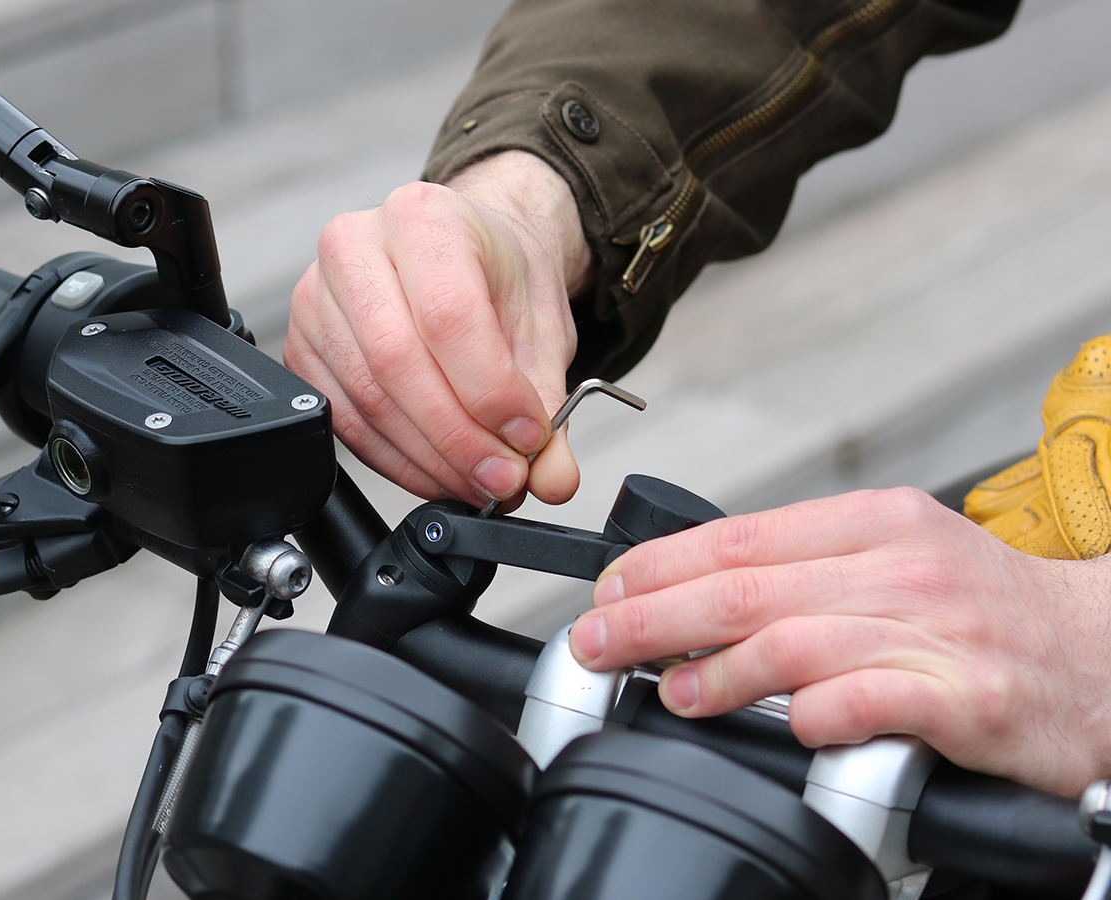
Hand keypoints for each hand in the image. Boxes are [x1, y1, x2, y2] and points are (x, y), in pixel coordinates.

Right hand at [284, 151, 591, 507]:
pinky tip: (439, 472)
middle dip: (458, 438)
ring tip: (480, 479)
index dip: (490, 391)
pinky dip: (396, 462)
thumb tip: (552, 477)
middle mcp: (354, 246)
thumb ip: (550, 402)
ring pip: (367, 400)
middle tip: (503, 478)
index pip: (448, 315)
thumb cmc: (496, 276)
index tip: (527, 439)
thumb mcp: (542, 326)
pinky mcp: (301, 349)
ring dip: (430, 459)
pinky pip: (344, 422)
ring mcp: (316, 298)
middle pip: (397, 362)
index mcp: (423, 217)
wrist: (466, 255)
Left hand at [569, 487, 1110, 795]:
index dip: (660, 567)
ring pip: (794, 642)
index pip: (739, 536)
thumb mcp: (893, 558)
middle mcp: (899, 565)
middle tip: (598, 643)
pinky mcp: (966, 696)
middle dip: (654, 617)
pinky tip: (784, 726)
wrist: (1100, 654)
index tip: (609, 592)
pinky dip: (814, 714)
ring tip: (670, 693)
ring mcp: (934, 628)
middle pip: (746, 588)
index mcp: (871, 521)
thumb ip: (804, 571)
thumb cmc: (979, 610)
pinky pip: (868, 701)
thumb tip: (695, 592)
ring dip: (716, 672)